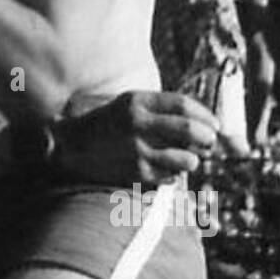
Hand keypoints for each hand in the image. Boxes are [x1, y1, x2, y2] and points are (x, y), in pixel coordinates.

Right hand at [51, 91, 219, 186]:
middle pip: (190, 130)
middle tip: (209, 142)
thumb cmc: (99, 123)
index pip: (183, 104)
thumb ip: (155, 108)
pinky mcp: (135, 172)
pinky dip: (174, 175)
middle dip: (207, 138)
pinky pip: (170, 177)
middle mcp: (138, 124)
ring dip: (192, 159)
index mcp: (136, 101)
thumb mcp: (124, 103)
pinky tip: (166, 170)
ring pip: (186, 159)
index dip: (205, 115)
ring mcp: (137, 150)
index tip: (214, 124)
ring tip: (188, 159)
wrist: (65, 146)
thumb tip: (194, 117)